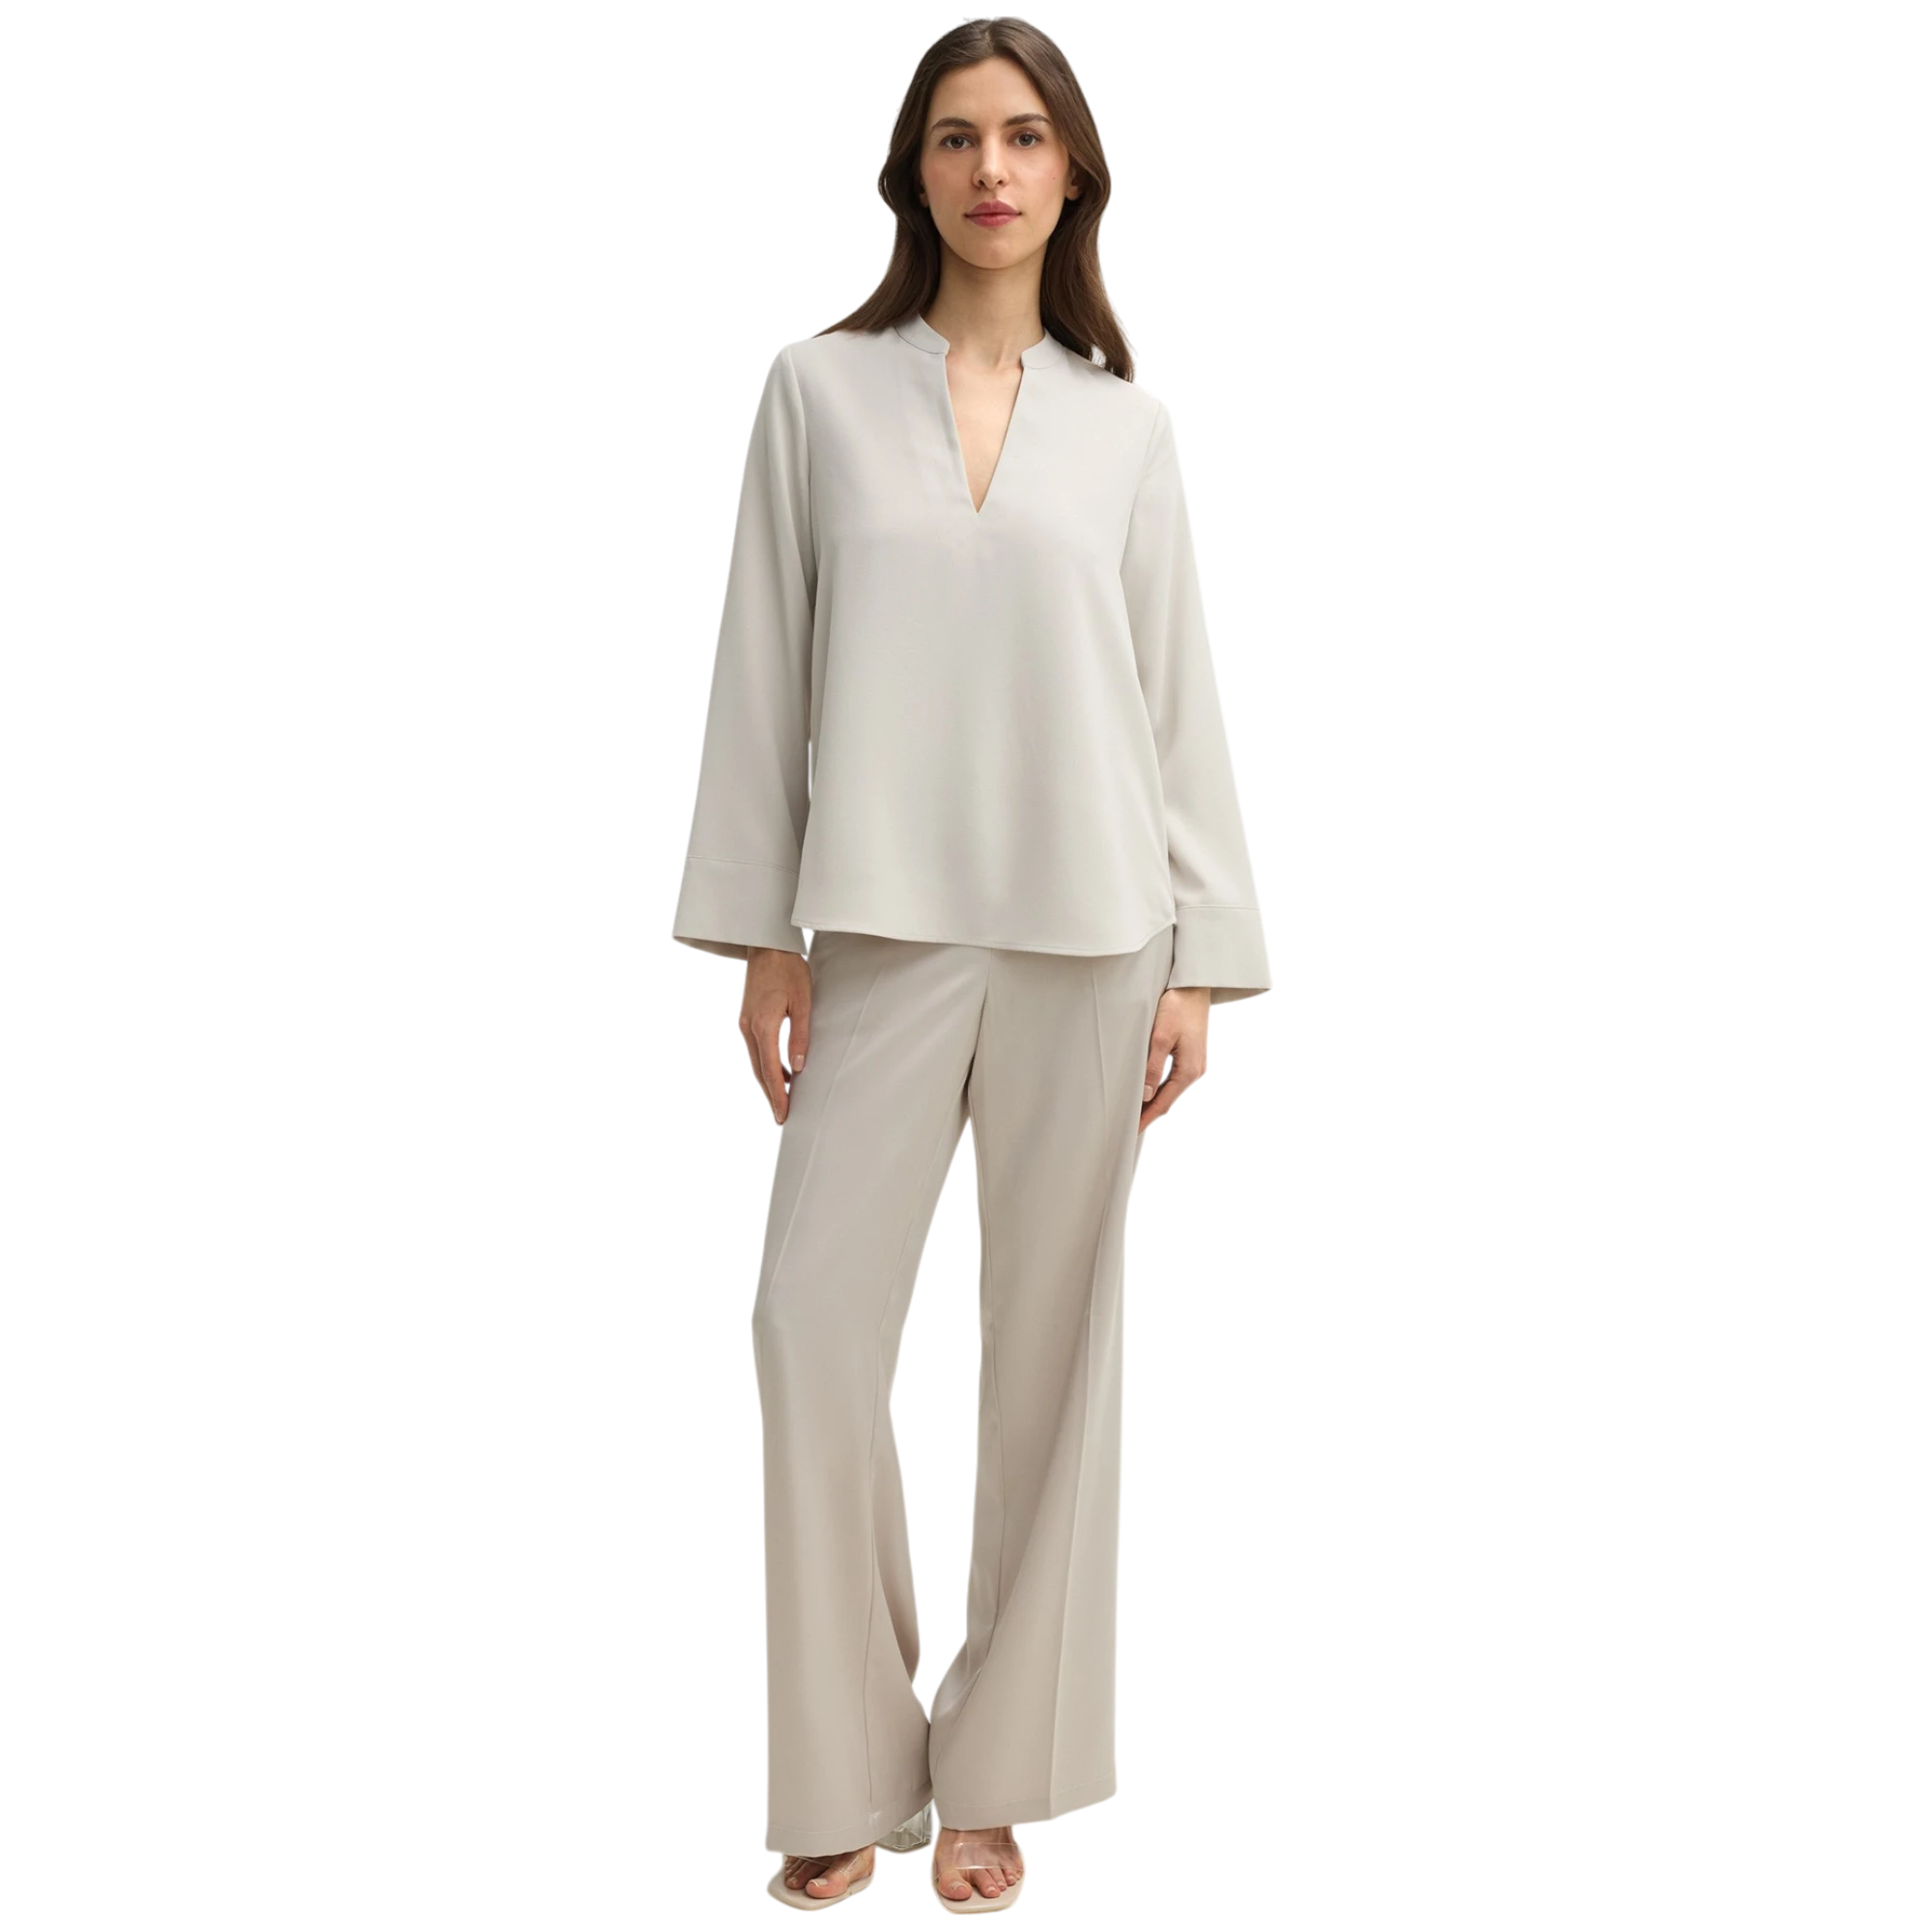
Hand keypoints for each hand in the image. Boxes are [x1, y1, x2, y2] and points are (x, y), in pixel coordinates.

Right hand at [742, 946, 811, 1125]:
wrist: (768, 947)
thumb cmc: (788, 970)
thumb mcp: (802, 1003)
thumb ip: (799, 1037)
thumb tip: (797, 1066)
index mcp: (763, 1026)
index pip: (770, 1070)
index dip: (778, 1095)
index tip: (784, 1114)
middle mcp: (749, 1028)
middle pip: (760, 1071)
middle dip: (772, 1095)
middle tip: (782, 1117)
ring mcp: (745, 1024)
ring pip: (756, 1063)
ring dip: (768, 1082)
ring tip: (781, 1100)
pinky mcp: (746, 1019)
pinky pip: (755, 1050)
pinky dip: (765, 1066)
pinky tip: (776, 1073)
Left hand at [1139, 987, 1210, 1132]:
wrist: (1192, 987)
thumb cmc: (1177, 1007)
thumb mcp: (1159, 1037)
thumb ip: (1152, 1067)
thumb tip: (1146, 1094)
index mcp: (1188, 1069)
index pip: (1164, 1101)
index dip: (1148, 1116)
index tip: (1133, 1129)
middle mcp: (1194, 1070)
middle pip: (1169, 1097)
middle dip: (1151, 1111)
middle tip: (1131, 1124)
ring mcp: (1194, 1062)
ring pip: (1171, 1088)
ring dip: (1155, 1099)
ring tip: (1136, 1109)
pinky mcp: (1189, 1054)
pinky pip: (1173, 1076)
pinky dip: (1161, 1085)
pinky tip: (1149, 1088)